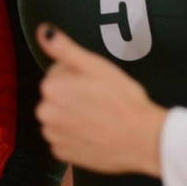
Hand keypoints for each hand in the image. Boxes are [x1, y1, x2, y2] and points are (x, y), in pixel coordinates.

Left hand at [35, 24, 166, 176]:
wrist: (142, 139)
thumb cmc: (123, 100)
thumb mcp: (96, 65)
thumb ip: (65, 49)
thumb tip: (44, 31)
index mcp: (51, 88)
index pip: (58, 72)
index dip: (79, 75)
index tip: (96, 83)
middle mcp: (45, 113)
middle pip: (56, 96)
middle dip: (73, 96)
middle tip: (100, 99)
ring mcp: (53, 136)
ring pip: (59, 118)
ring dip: (73, 116)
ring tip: (99, 117)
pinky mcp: (62, 154)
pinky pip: (64, 139)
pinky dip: (76, 137)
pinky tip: (95, 133)